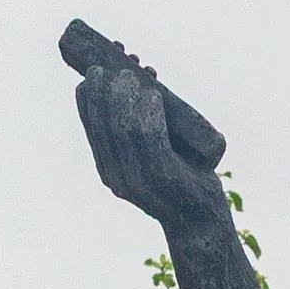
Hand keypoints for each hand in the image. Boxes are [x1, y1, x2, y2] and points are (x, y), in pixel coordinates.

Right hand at [74, 44, 227, 239]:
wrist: (200, 224)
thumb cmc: (178, 182)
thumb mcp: (150, 155)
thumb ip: (139, 132)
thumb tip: (137, 83)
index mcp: (108, 169)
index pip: (91, 127)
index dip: (89, 96)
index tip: (95, 67)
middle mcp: (117, 178)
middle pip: (104, 126)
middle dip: (103, 91)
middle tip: (107, 64)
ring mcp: (140, 181)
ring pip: (125, 131)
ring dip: (125, 97)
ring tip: (131, 72)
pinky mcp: (166, 179)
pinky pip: (153, 141)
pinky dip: (150, 114)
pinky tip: (153, 94)